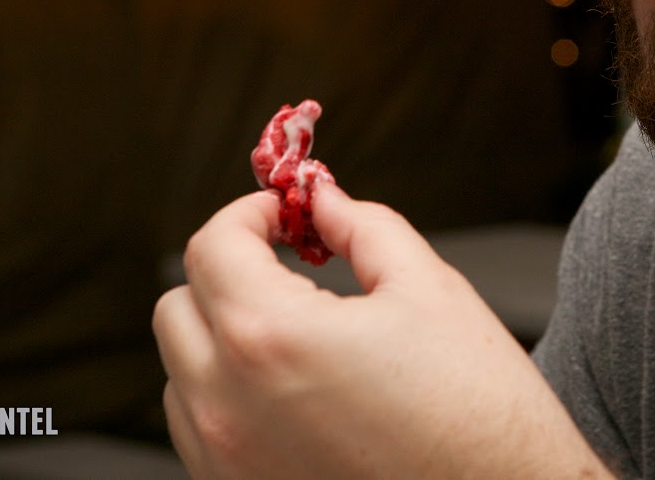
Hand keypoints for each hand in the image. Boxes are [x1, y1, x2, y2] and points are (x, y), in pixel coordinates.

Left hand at [153, 182, 611, 479]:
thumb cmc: (477, 412)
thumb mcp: (428, 288)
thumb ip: (362, 226)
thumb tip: (322, 201)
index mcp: (271, 337)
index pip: (212, 246)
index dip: (250, 214)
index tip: (283, 214)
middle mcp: (229, 406)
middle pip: (177, 307)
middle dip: (229, 272)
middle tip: (289, 264)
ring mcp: (227, 462)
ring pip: (183, 372)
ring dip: (224, 337)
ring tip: (301, 334)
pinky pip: (202, 431)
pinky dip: (231, 396)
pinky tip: (297, 391)